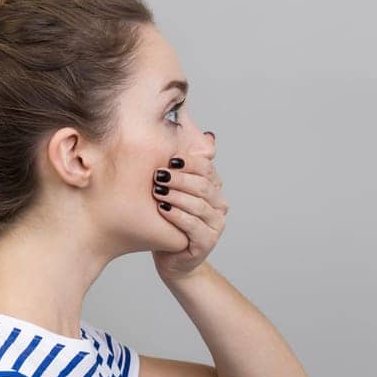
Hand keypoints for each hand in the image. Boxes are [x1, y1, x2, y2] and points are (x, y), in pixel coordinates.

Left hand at [151, 132, 226, 281]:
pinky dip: (178, 216)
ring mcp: (216, 226)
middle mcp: (219, 205)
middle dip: (180, 178)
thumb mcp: (170, 186)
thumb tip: (185, 121)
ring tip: (157, 191)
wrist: (169, 255)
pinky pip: (194, 226)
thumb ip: (177, 160)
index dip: (189, 162)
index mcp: (214, 188)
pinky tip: (162, 210)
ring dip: (177, 196)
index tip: (168, 160)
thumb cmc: (167, 219)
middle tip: (158, 175)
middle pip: (203, 185)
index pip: (207, 168)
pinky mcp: (207, 243)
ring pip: (199, 205)